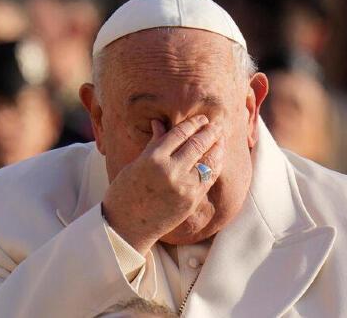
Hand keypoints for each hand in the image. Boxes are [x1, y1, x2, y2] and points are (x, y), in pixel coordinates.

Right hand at [102, 115, 224, 254]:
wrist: (126, 227)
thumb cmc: (125, 192)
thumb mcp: (136, 164)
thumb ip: (154, 144)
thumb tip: (160, 122)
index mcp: (153, 158)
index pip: (180, 134)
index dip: (193, 124)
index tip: (201, 119)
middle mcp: (171, 171)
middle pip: (197, 144)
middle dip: (210, 132)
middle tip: (216, 124)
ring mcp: (184, 187)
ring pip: (208, 161)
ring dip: (217, 146)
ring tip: (221, 137)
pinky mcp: (191, 201)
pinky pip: (208, 178)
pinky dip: (215, 165)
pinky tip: (218, 157)